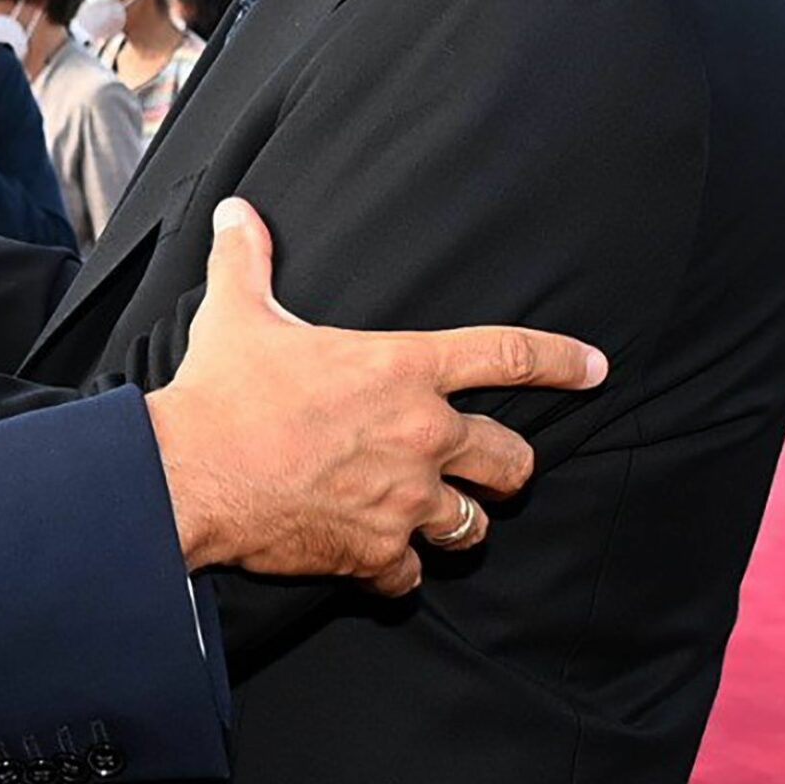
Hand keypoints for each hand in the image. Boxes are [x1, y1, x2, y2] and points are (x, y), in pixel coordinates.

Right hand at [148, 198, 602, 595]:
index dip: (559, 360)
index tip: (595, 369)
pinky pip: (410, 574)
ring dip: (457, 521)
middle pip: (510, 460)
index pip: (507, 355)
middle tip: (491, 469)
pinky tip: (375, 559)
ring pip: (471, 525)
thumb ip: (246, 260)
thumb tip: (233, 210)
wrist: (189, 475)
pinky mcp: (375, 553)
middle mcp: (421, 436)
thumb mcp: (238, 314)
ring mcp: (404, 501)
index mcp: (404, 369)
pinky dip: (396, 569)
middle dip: (507, 467)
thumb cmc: (220, 392)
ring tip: (433, 518)